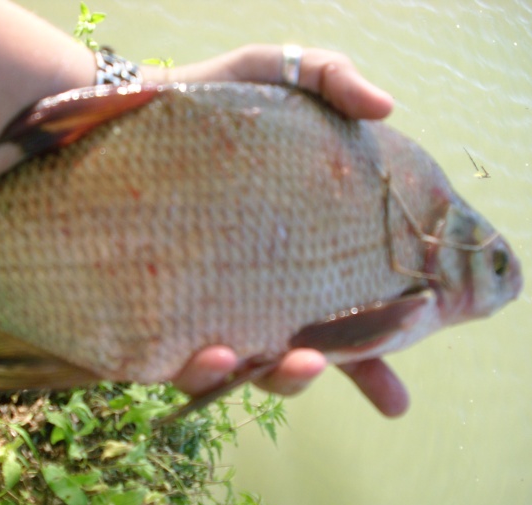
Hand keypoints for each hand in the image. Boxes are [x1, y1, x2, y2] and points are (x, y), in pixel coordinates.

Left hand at [168, 45, 408, 416]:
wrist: (134, 108)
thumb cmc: (216, 102)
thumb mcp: (284, 76)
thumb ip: (334, 82)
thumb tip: (387, 106)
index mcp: (300, 264)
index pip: (347, 327)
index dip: (374, 367)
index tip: (398, 401)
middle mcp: (255, 296)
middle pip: (292, 361)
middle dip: (309, 375)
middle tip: (322, 364)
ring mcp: (206, 309)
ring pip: (239, 372)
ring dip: (264, 378)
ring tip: (275, 359)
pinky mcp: (156, 314)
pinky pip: (177, 361)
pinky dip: (200, 369)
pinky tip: (213, 351)